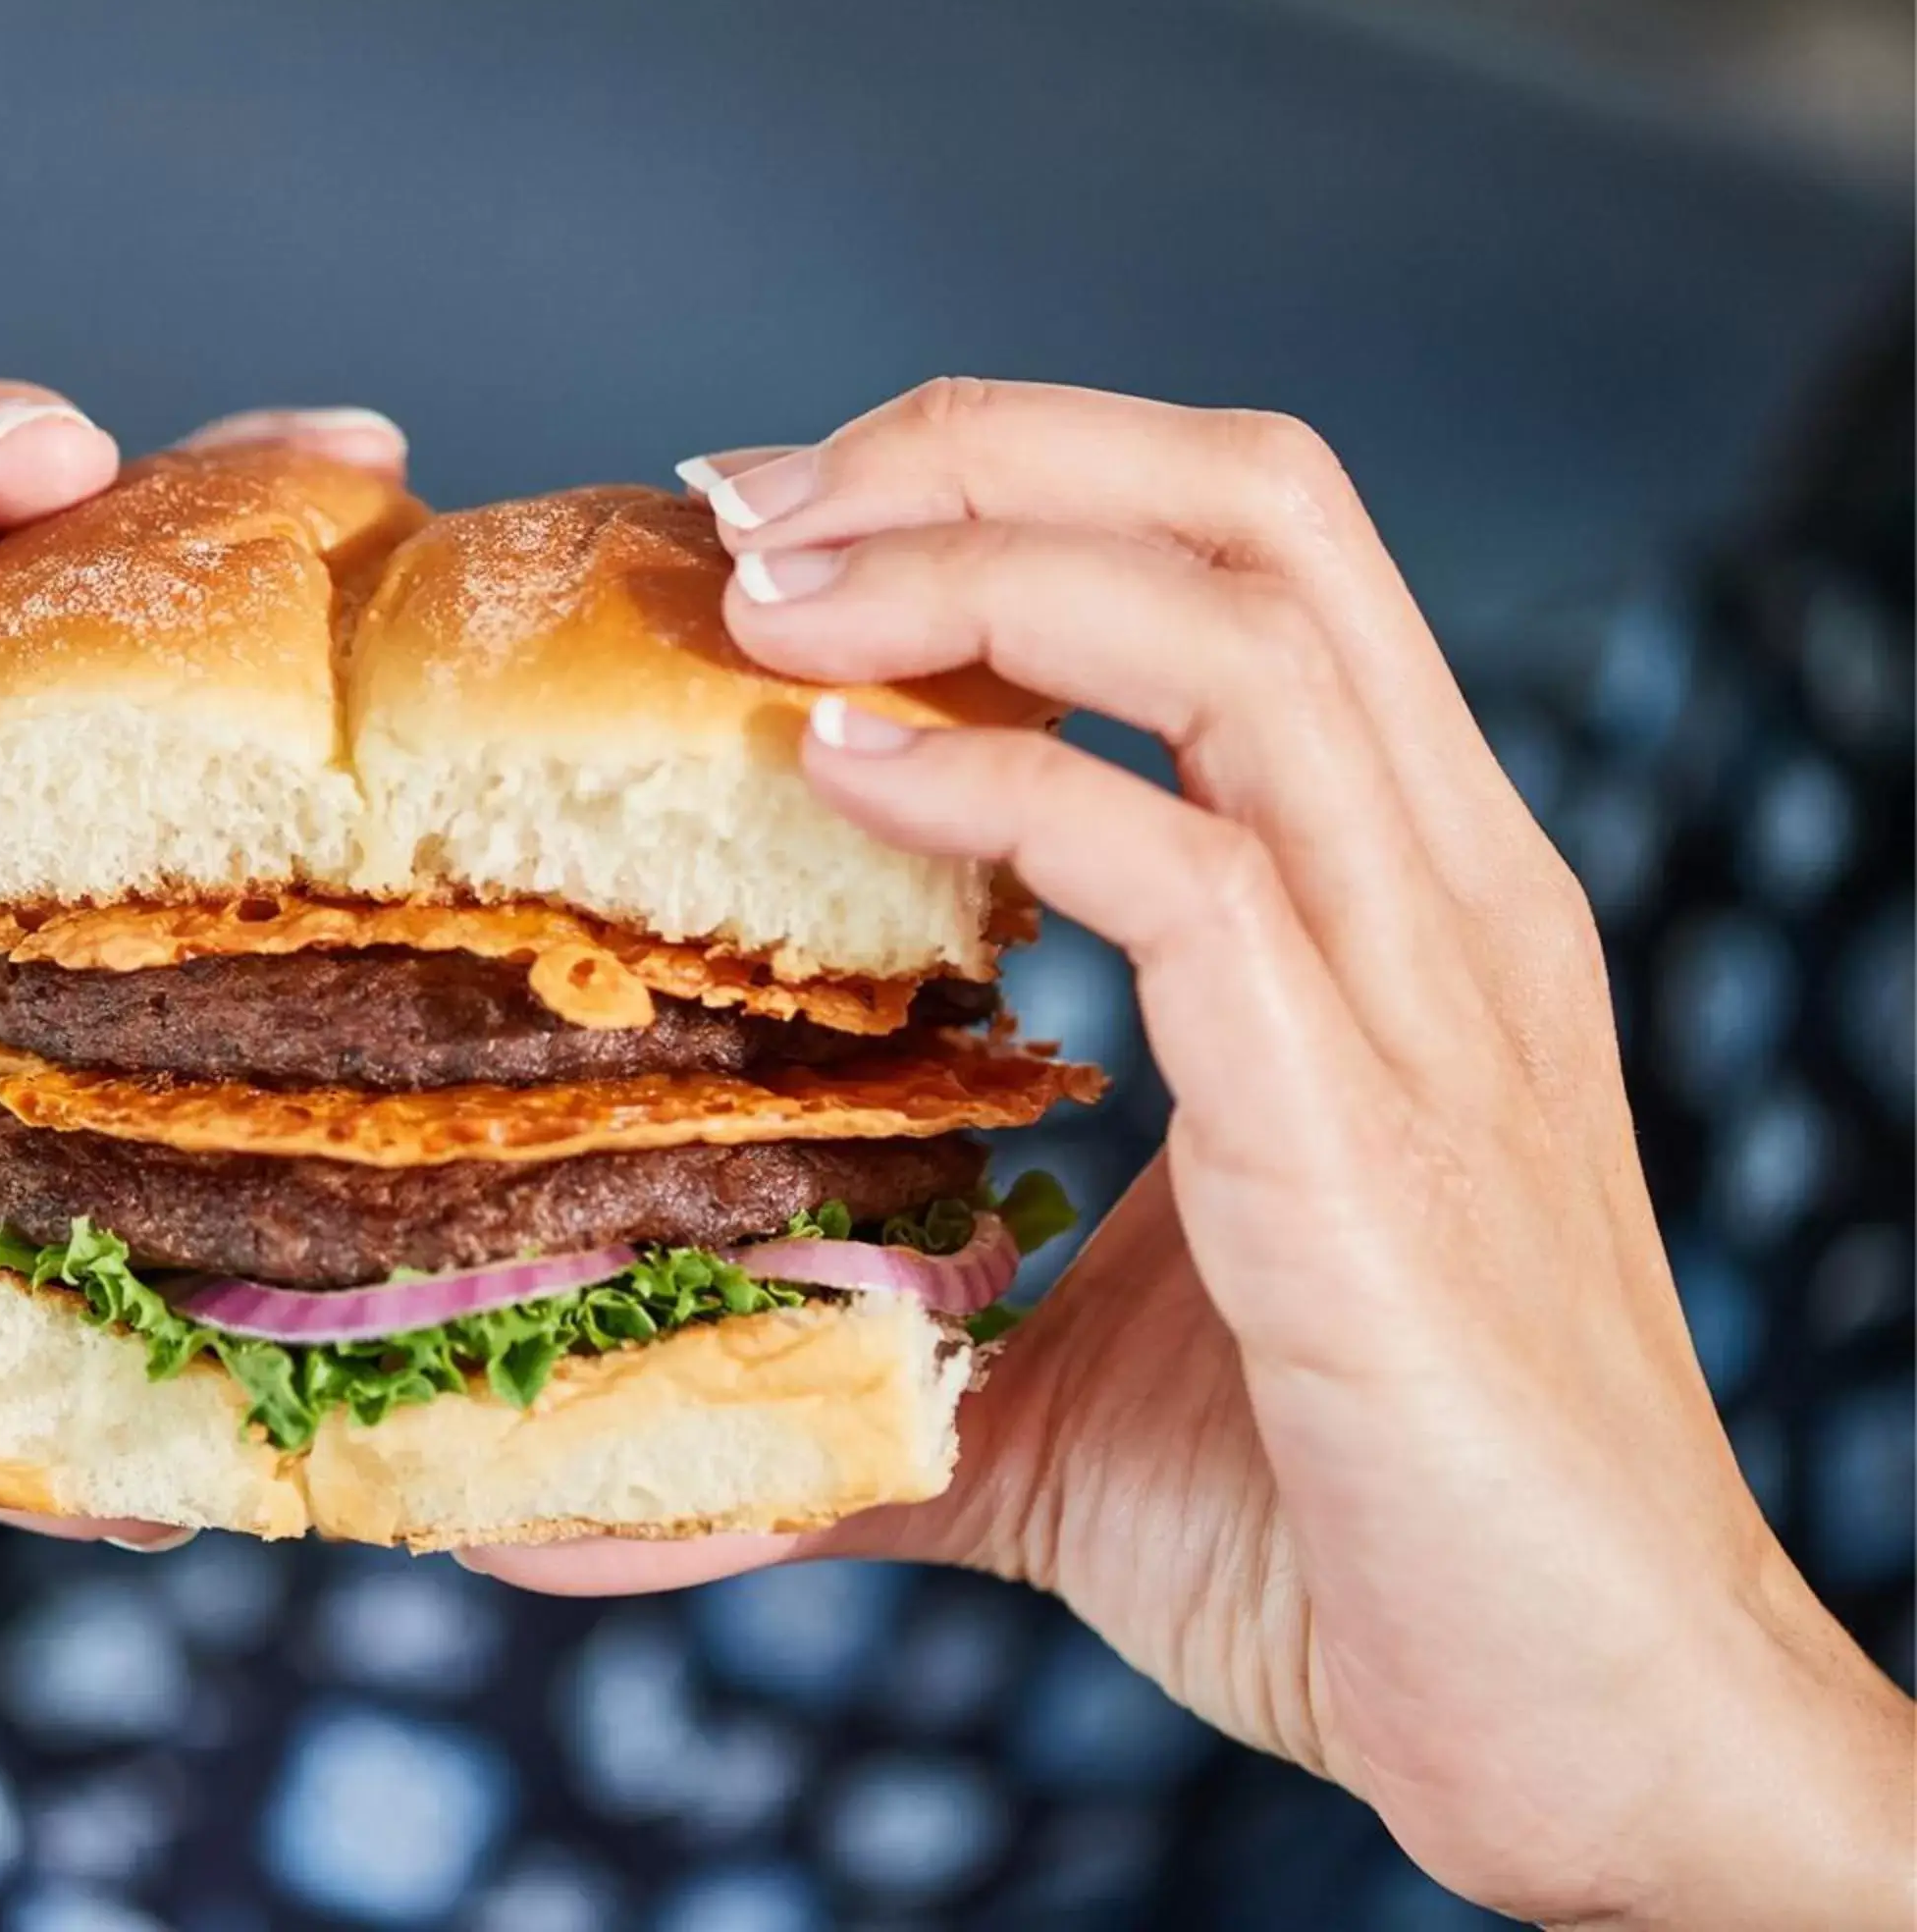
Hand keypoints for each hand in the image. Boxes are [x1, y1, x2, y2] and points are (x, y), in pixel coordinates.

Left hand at [474, 381, 1911, 1929]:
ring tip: (766, 593)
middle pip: (1258, 501)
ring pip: (1239, 623)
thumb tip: (584, 1481)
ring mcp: (1428, 996)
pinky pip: (1188, 869)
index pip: (1244, 555)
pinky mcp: (1373, 1130)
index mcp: (1401, 900)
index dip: (1012, 484)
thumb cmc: (1354, 1535)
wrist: (1592, 1730)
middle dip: (984, 447)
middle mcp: (1443, 892)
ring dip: (973, 562)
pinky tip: (840, 769)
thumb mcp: (1069, 1387)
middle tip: (754, 503)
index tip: (784, 531)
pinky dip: (996, 781)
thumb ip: (867, 1365)